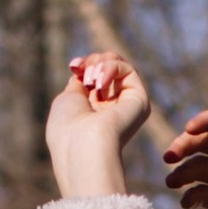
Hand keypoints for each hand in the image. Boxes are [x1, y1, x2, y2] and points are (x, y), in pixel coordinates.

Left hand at [47, 51, 151, 196]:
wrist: (82, 147)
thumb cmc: (68, 128)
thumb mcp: (67, 98)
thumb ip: (80, 82)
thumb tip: (90, 70)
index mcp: (92, 111)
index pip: (94, 75)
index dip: (85, 64)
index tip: (74, 66)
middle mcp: (111, 109)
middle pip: (108, 67)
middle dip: (94, 61)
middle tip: (85, 73)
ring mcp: (126, 105)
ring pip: (120, 66)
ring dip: (102, 64)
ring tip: (92, 80)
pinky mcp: (140, 102)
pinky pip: (129, 70)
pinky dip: (112, 68)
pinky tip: (100, 84)